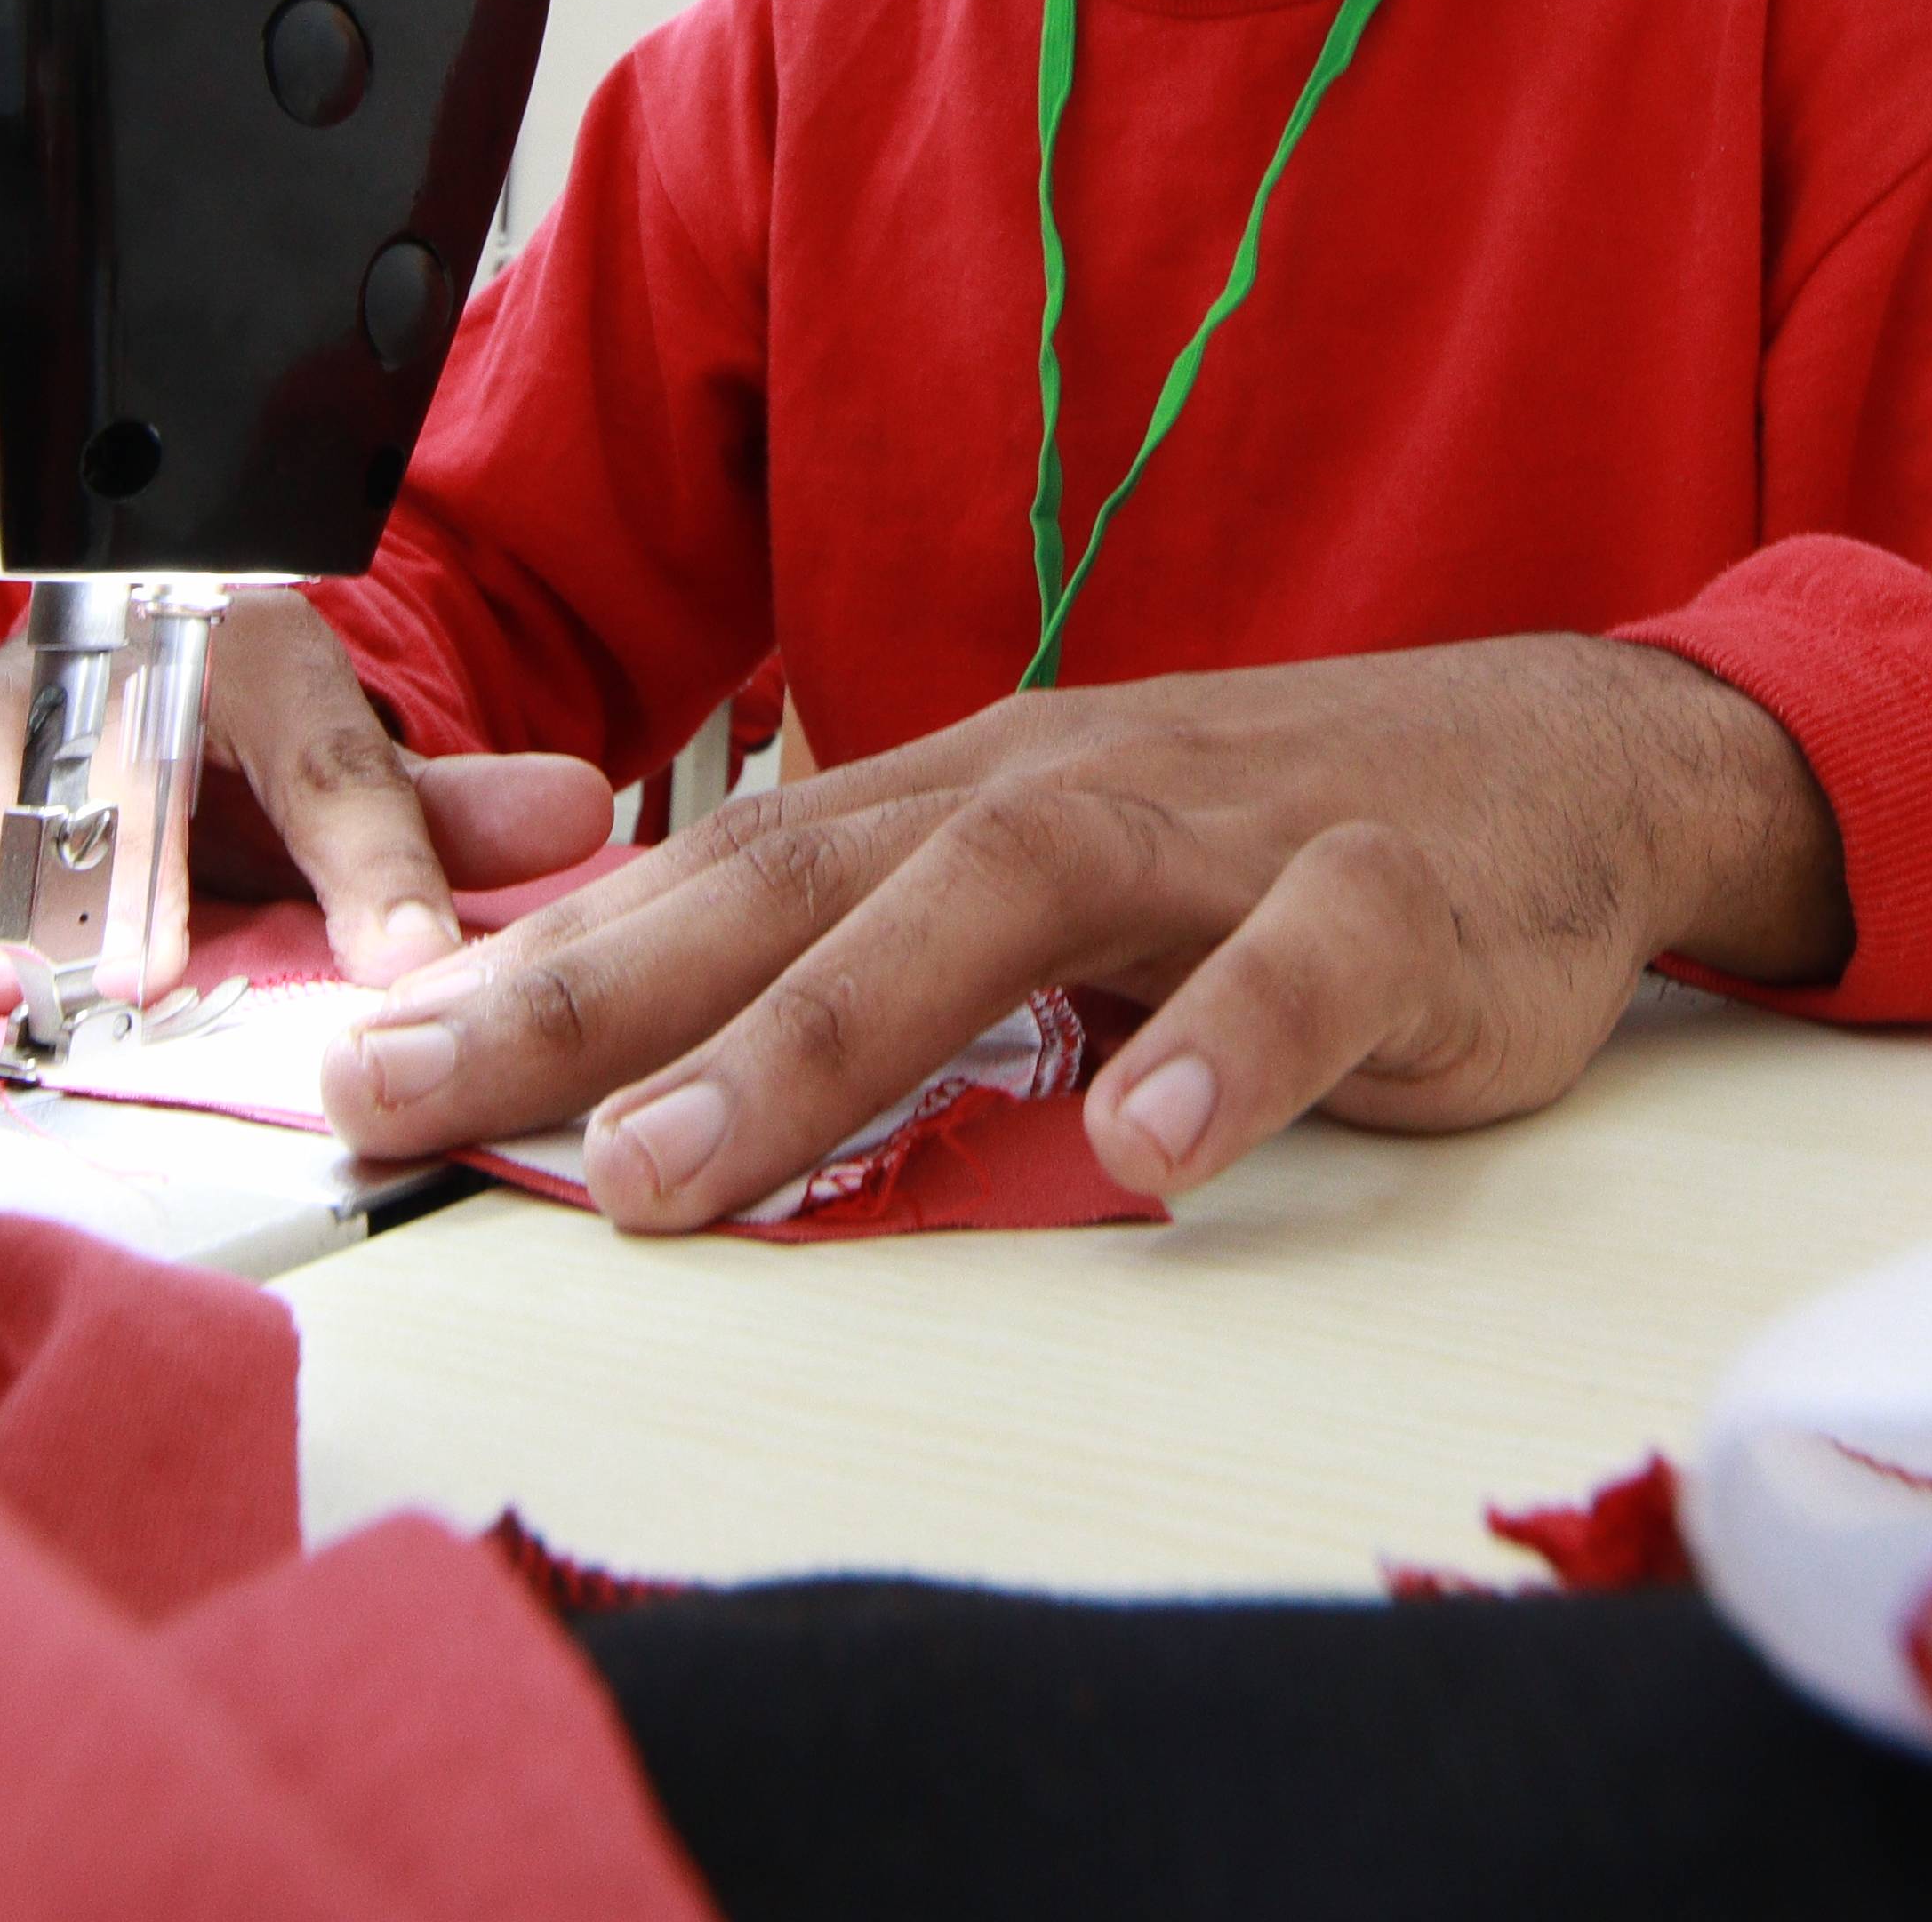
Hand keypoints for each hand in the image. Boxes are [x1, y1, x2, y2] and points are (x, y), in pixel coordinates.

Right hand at [0, 590, 614, 1012]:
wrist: (91, 750)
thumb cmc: (213, 791)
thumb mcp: (333, 811)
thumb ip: (437, 821)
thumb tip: (573, 812)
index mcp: (238, 673)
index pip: (319, 739)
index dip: (370, 849)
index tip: (405, 960)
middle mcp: (93, 678)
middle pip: (103, 733)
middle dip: (117, 854)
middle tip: (140, 970)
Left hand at [312, 634, 1849, 1230]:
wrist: (1568, 759)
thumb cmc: (1276, 846)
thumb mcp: (1059, 889)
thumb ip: (891, 964)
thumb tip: (667, 1070)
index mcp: (961, 790)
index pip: (710, 879)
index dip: (531, 966)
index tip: (363, 1057)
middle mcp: (1059, 787)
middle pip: (791, 879)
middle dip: (591, 996)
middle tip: (420, 1102)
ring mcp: (1225, 832)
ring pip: (1003, 900)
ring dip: (828, 1034)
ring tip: (682, 1171)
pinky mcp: (1393, 897)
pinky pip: (1303, 967)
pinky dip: (1223, 1048)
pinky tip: (1145, 1152)